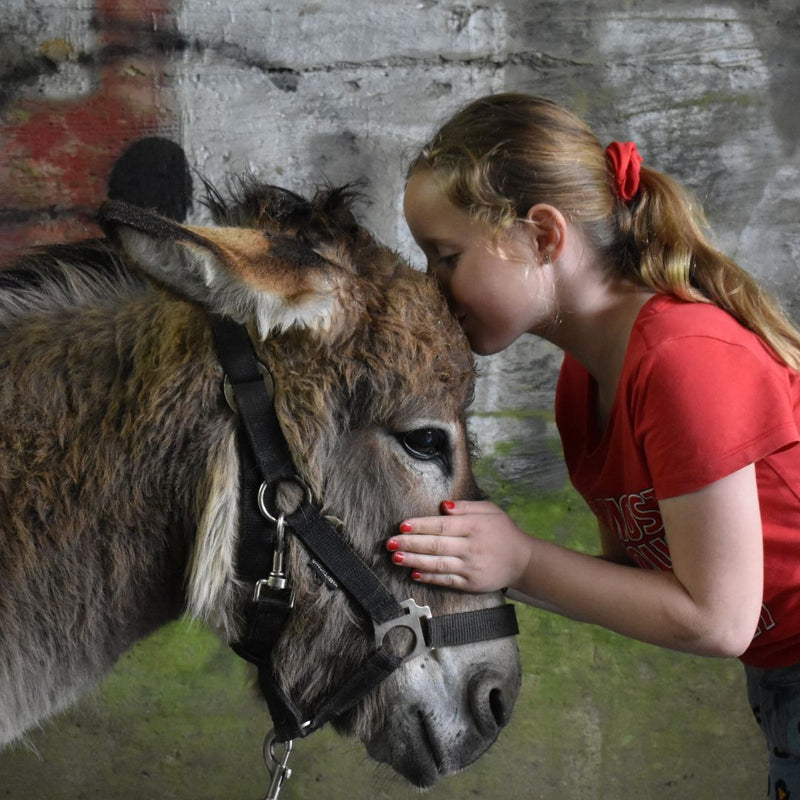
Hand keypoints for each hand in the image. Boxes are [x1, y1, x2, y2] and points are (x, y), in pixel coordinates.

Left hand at [387, 500, 533, 591]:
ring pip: (437, 564)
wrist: (523, 560)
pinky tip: (414, 573)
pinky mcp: (470, 583)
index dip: (420, 526)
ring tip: (395, 558)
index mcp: (474, 526)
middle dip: (410, 544)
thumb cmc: (503, 532)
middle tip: (390, 543)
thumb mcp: (489, 510)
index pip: (442, 525)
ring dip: (414, 561)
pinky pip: (446, 580)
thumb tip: (442, 505)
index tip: (402, 526)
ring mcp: (470, 567)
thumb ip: (465, 507)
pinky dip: (429, 577)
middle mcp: (471, 547)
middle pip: (435, 545)